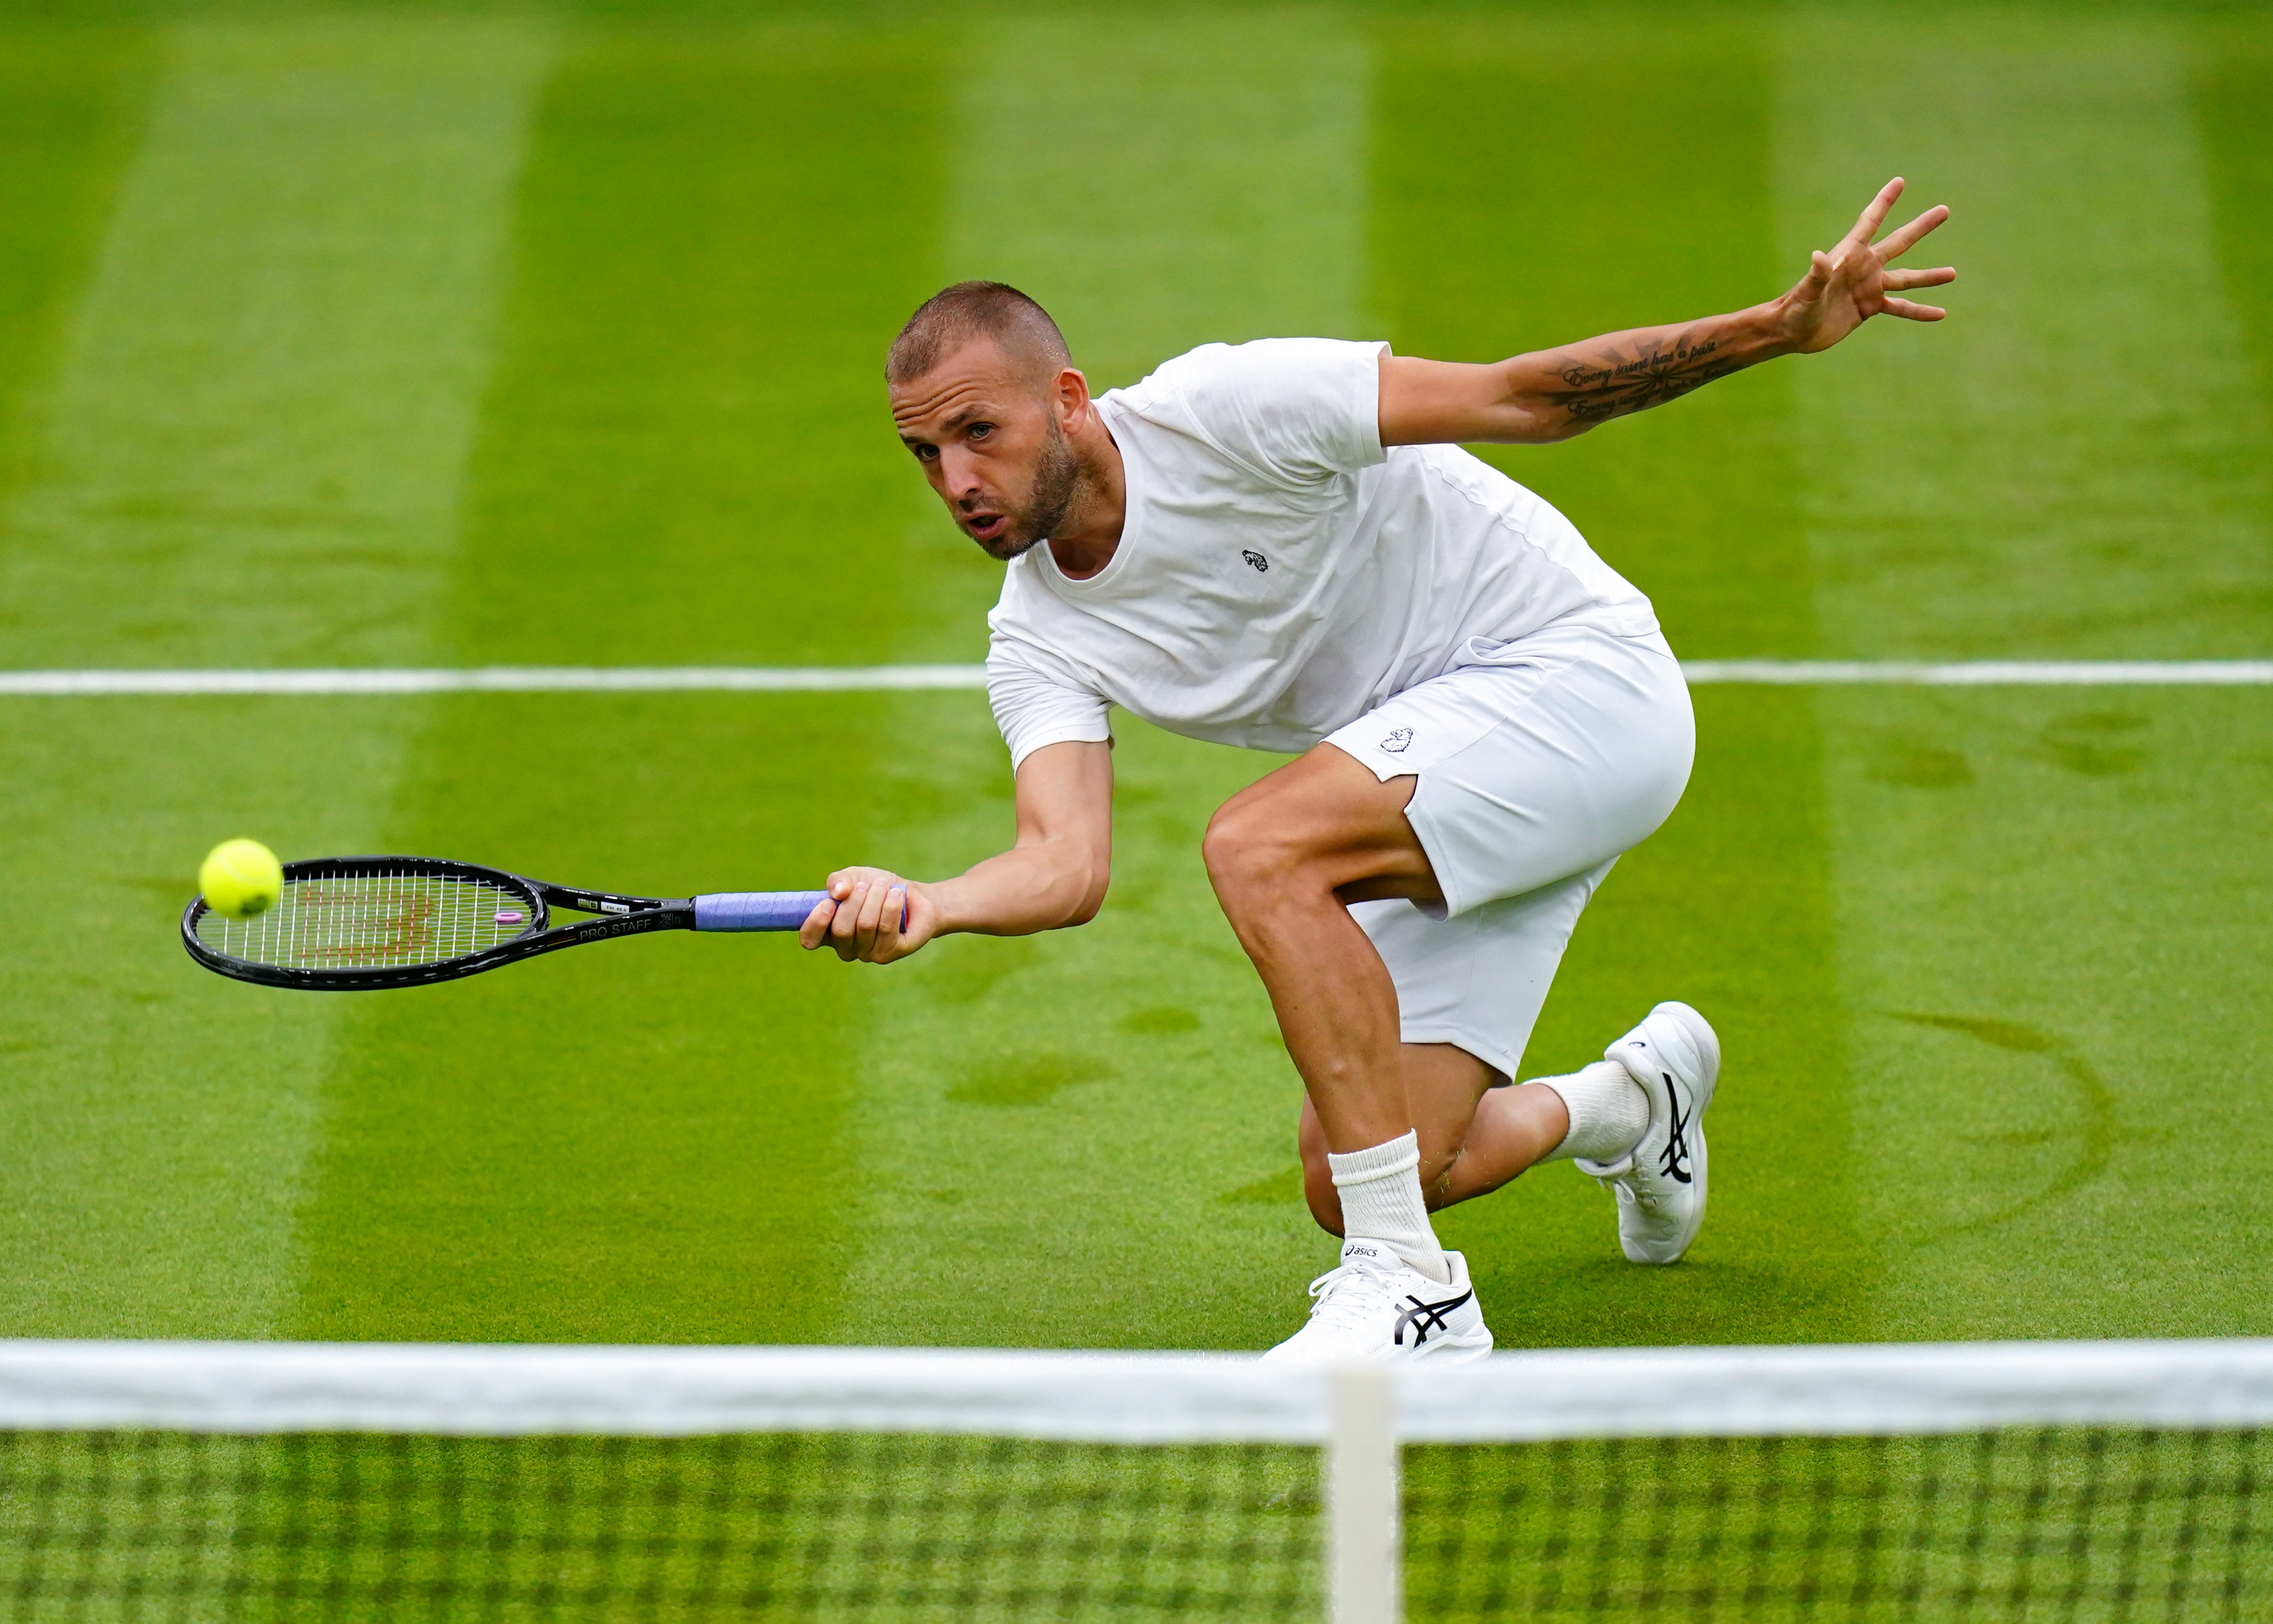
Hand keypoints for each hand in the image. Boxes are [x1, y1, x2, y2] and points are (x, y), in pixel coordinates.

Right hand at [798, 866, 938, 963]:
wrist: (912, 896)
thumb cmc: (877, 888)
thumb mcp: (854, 877)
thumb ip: (839, 881)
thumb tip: (838, 892)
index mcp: (829, 932)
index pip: (810, 939)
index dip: (815, 922)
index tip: (829, 903)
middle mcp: (846, 948)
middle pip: (841, 929)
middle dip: (855, 900)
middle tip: (867, 885)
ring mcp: (868, 954)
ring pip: (866, 926)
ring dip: (876, 898)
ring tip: (884, 886)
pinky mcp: (890, 953)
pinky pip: (887, 929)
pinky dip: (891, 905)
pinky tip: (896, 895)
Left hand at [1779, 177, 1954, 353]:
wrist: (1793, 333)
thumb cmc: (1795, 309)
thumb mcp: (1806, 292)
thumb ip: (1816, 275)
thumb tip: (1818, 256)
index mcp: (1849, 255)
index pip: (1870, 222)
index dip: (1884, 202)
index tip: (1899, 181)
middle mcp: (1864, 267)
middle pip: (1899, 243)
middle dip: (1920, 227)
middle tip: (1944, 210)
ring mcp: (1869, 287)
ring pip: (1906, 279)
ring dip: (1929, 276)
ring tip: (1953, 273)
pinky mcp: (1870, 308)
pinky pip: (1901, 308)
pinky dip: (1919, 311)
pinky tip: (1940, 314)